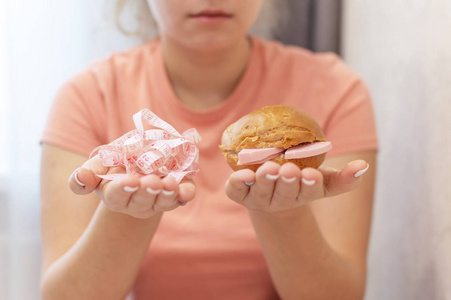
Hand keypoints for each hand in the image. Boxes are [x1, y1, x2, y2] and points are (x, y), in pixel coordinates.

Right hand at [68, 155, 195, 218]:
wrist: (143, 157)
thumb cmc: (116, 163)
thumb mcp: (99, 164)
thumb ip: (87, 173)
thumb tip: (80, 178)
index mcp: (116, 196)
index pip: (116, 196)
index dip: (122, 190)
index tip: (129, 181)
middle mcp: (138, 202)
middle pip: (142, 202)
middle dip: (147, 192)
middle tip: (151, 182)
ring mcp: (159, 199)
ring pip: (163, 202)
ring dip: (167, 195)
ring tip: (169, 184)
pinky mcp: (178, 191)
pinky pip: (183, 197)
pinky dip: (186, 194)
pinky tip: (186, 191)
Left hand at [225, 160, 369, 212]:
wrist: (269, 185)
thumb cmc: (300, 179)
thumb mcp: (324, 178)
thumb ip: (344, 177)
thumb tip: (363, 166)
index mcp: (302, 195)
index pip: (309, 192)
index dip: (310, 185)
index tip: (311, 175)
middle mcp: (279, 200)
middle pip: (284, 193)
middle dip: (287, 182)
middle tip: (289, 170)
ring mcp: (257, 197)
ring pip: (261, 192)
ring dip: (264, 181)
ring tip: (269, 169)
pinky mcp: (238, 193)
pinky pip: (235, 191)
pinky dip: (237, 184)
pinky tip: (242, 175)